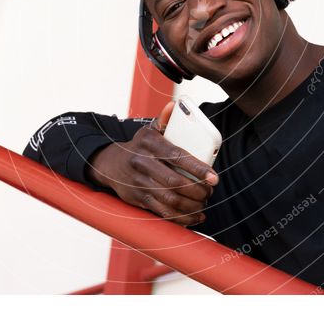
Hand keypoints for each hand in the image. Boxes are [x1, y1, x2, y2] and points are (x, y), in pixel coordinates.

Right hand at [86, 101, 218, 226]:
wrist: (110, 164)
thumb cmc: (139, 146)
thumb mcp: (149, 130)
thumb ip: (164, 120)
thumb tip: (174, 105)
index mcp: (149, 143)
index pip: (177, 156)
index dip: (197, 168)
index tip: (213, 178)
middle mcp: (142, 163)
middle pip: (174, 182)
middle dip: (197, 191)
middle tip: (209, 192)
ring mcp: (138, 183)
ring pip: (169, 200)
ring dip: (191, 206)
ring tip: (203, 204)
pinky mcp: (137, 199)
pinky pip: (162, 212)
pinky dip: (181, 218)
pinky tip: (194, 216)